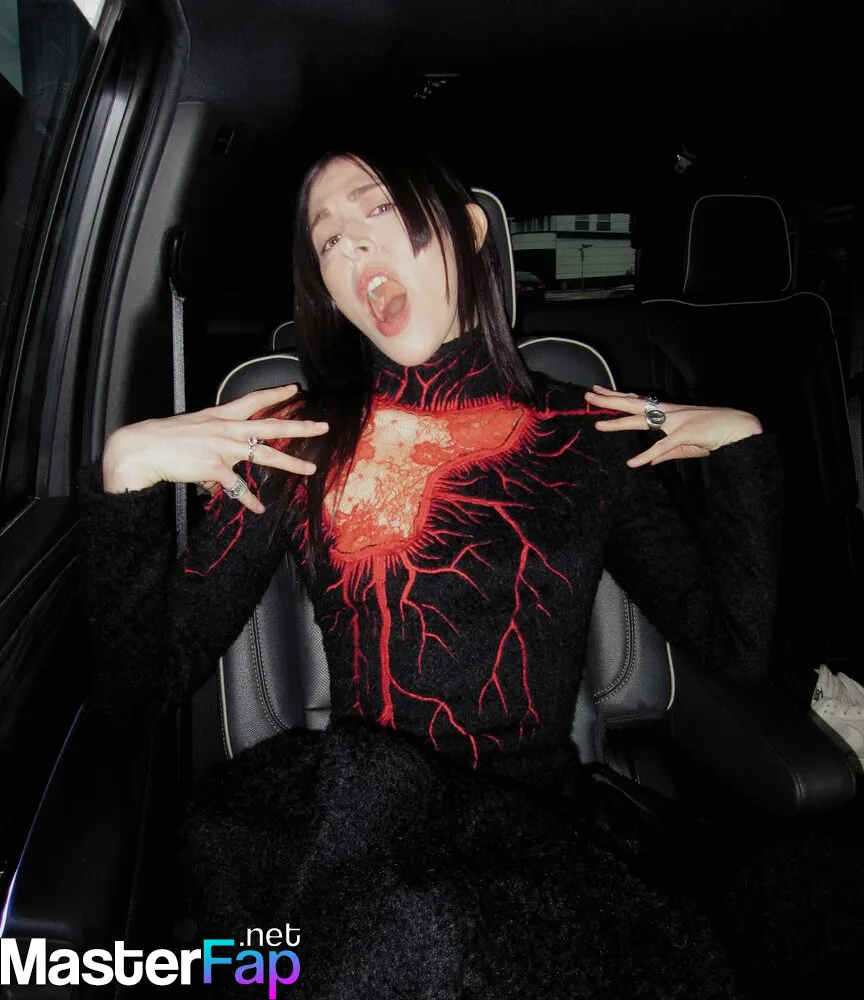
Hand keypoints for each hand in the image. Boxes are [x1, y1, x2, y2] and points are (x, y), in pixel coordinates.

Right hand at [103, 384, 328, 512]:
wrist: (141, 448)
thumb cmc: (163, 440)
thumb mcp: (192, 433)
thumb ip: (213, 449)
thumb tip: (222, 478)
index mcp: (220, 416)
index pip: (253, 400)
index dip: (275, 393)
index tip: (294, 389)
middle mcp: (226, 428)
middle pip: (271, 425)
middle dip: (300, 426)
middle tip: (322, 426)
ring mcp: (223, 447)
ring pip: (266, 454)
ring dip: (290, 463)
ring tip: (309, 469)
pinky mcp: (215, 467)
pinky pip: (239, 487)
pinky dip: (250, 500)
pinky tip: (259, 509)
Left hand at [584, 384, 761, 466]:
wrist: (740, 428)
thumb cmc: (715, 434)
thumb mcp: (686, 445)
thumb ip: (665, 453)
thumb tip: (647, 462)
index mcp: (669, 412)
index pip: (638, 402)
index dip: (618, 397)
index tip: (600, 392)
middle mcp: (669, 412)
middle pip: (633, 404)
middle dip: (610, 400)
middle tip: (588, 395)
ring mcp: (676, 421)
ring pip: (642, 420)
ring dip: (619, 423)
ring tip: (599, 425)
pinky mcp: (686, 434)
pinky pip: (663, 446)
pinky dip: (647, 455)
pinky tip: (633, 463)